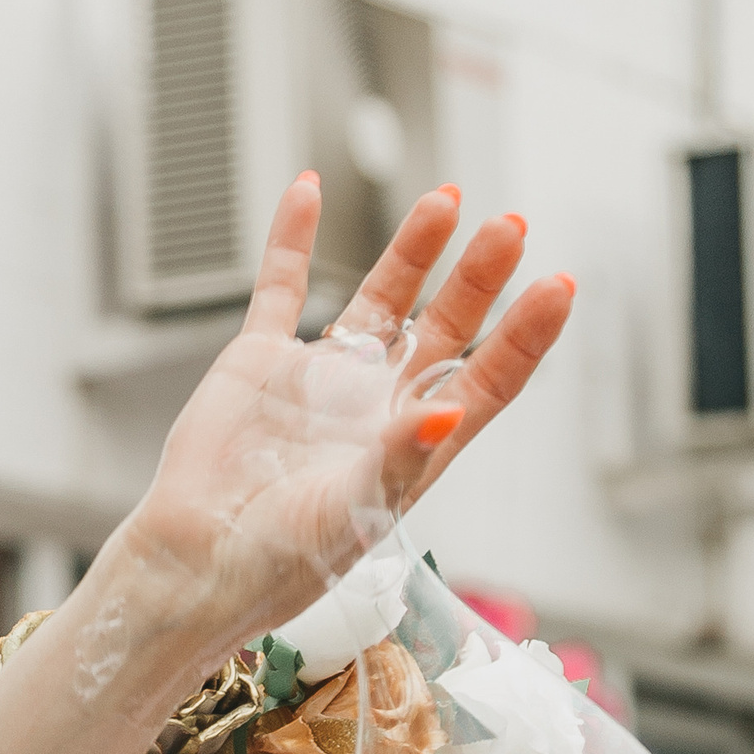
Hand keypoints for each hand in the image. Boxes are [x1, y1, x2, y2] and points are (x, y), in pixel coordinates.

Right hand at [113, 178, 572, 673]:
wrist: (194, 565)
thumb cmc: (278, 563)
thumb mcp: (352, 514)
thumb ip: (400, 457)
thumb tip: (452, 407)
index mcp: (412, 447)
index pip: (487, 379)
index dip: (524, 335)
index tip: (559, 286)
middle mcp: (374, 407)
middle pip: (444, 326)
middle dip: (479, 276)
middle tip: (512, 226)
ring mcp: (319, 380)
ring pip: (379, 298)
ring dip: (412, 249)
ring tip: (447, 198)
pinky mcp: (260, 364)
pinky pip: (279, 288)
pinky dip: (291, 237)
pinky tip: (308, 188)